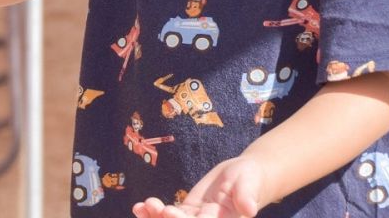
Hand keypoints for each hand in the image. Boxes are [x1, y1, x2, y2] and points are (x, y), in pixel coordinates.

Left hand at [133, 156, 268, 217]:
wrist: (243, 176)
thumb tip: (250, 210)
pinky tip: (137, 207)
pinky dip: (152, 212)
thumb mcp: (249, 183)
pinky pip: (168, 214)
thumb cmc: (250, 178)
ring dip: (157, 217)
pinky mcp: (187, 212)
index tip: (172, 212)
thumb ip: (246, 196)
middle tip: (159, 208)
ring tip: (143, 206)